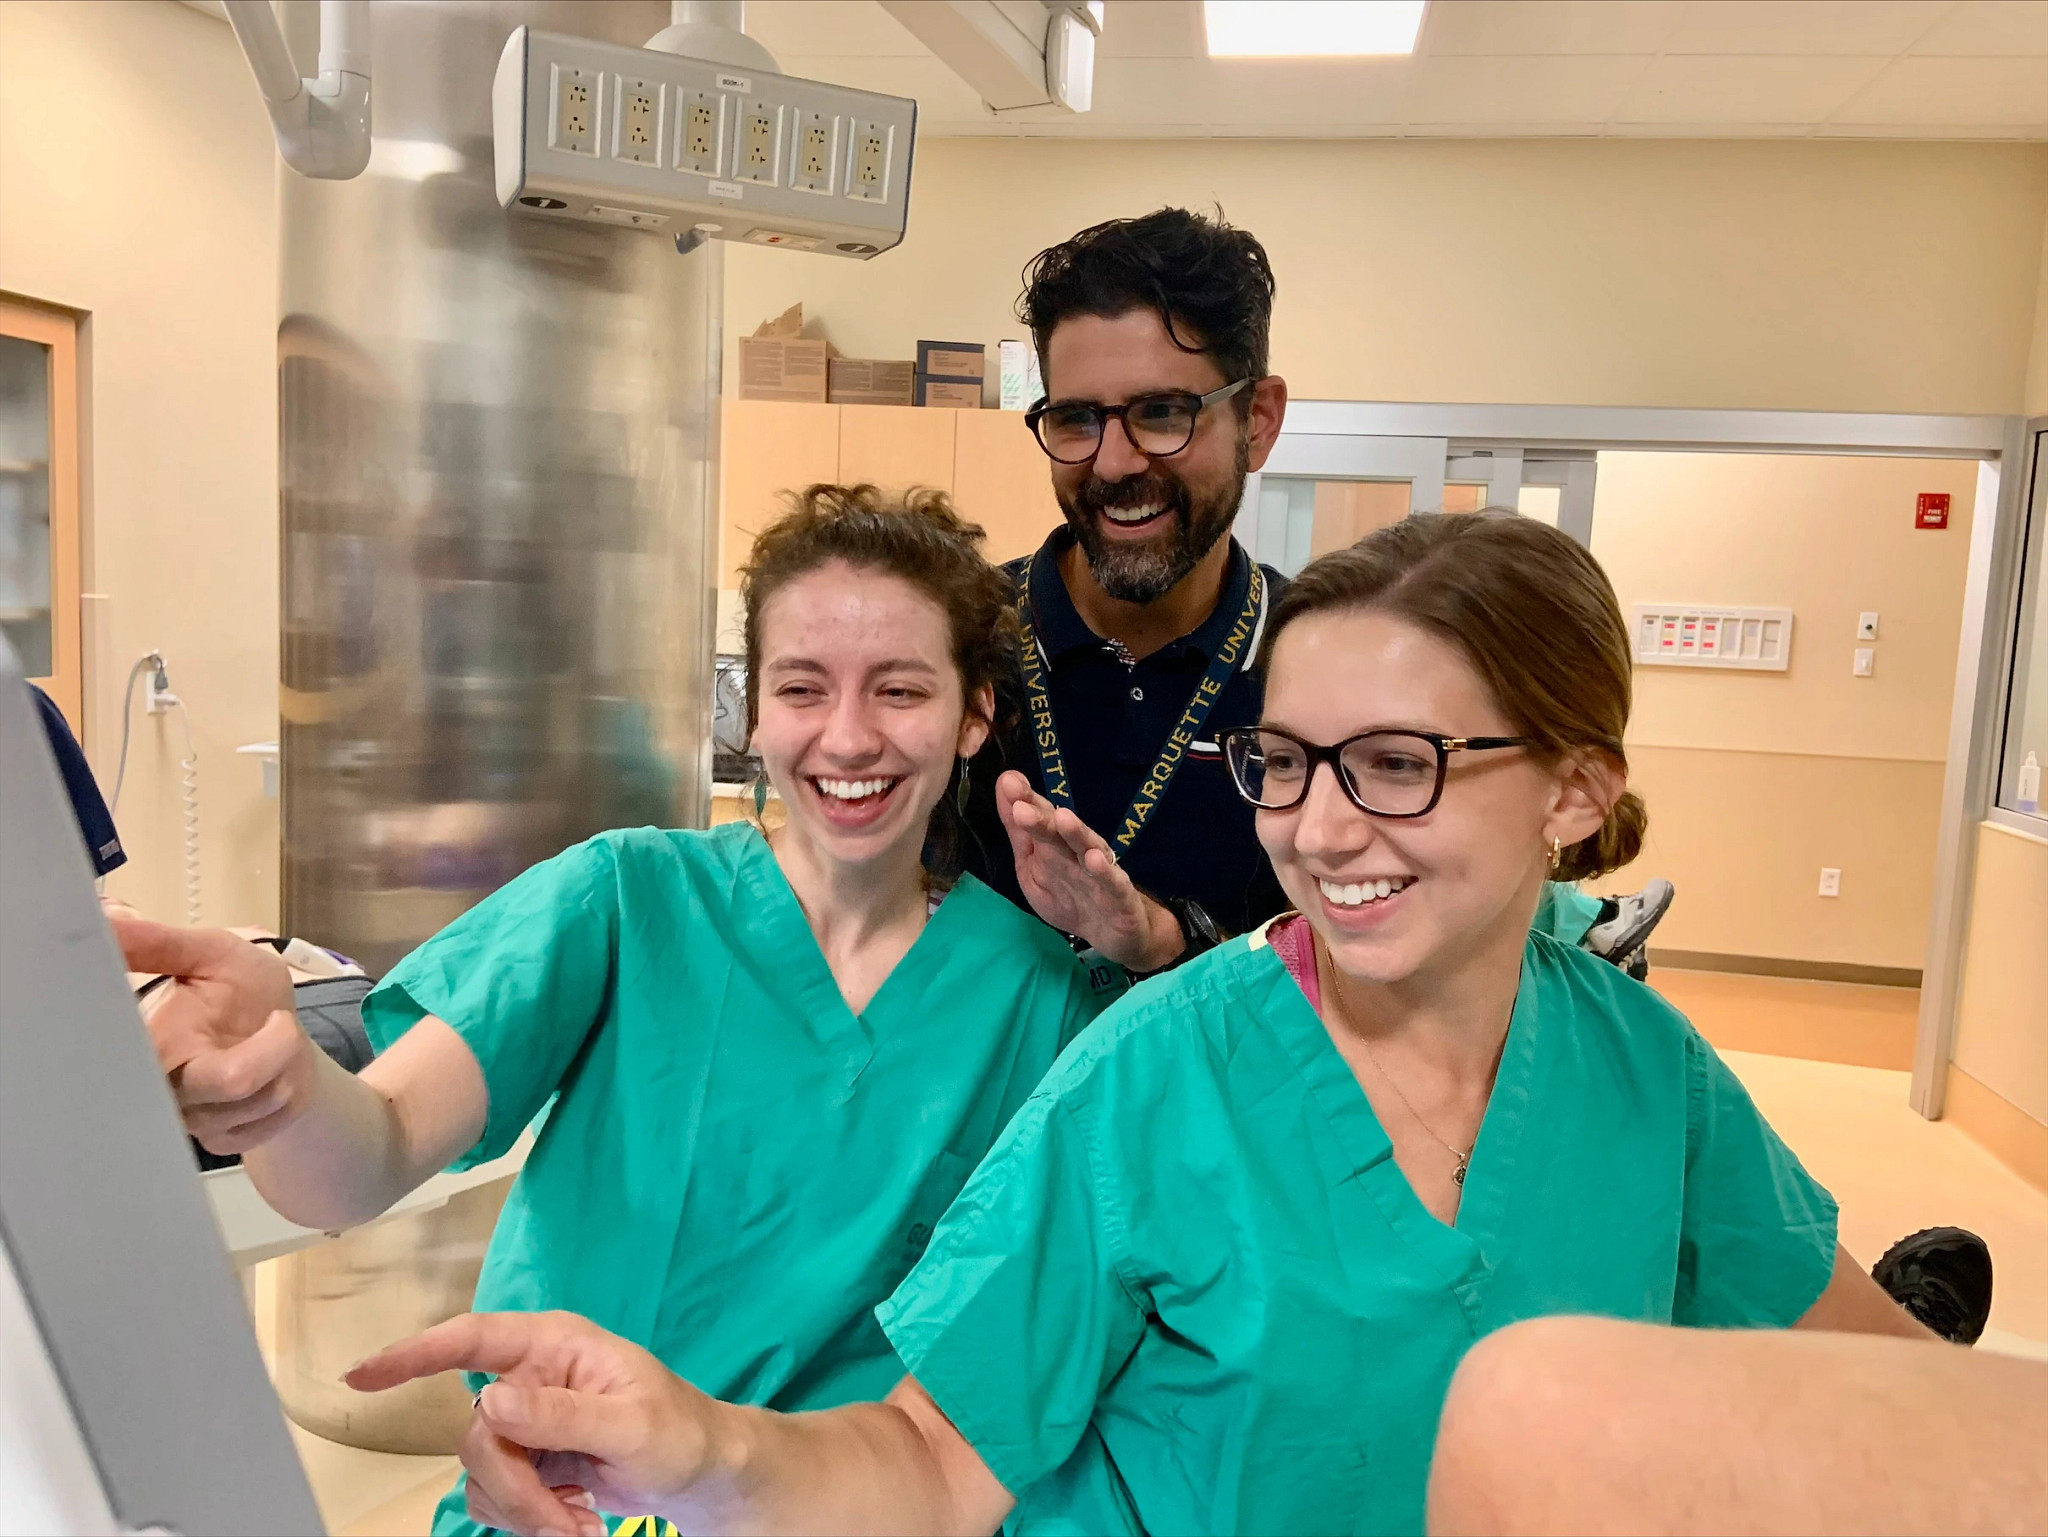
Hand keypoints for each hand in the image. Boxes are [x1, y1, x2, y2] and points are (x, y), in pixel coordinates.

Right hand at [109, 913, 312, 1154]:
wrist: (283, 1040)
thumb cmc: (242, 993)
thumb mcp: (212, 953)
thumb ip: (160, 942)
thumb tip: (106, 917)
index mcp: (146, 1045)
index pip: (141, 1060)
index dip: (175, 1044)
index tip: (211, 1012)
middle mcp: (159, 1091)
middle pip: (231, 1081)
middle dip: (272, 1047)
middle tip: (276, 1021)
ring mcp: (191, 1123)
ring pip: (263, 1096)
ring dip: (285, 1060)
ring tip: (274, 1037)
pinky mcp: (223, 1143)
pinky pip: (270, 1119)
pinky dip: (287, 1089)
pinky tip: (274, 1072)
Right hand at [347, 1312, 730, 1536]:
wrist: (700, 1473)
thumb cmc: (680, 1433)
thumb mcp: (632, 1424)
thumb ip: (561, 1413)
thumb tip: (489, 1402)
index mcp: (556, 1345)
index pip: (472, 1340)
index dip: (413, 1354)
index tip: (360, 1375)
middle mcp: (531, 1376)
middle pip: (478, 1437)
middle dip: (516, 1491)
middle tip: (566, 1525)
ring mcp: (526, 1422)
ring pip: (481, 1473)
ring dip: (525, 1512)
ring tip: (580, 1525)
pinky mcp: (527, 1461)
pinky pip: (493, 1496)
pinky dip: (527, 1520)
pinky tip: (573, 1520)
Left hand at [995, 771, 1182, 972]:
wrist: (1114, 932)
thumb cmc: (1071, 895)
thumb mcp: (1034, 868)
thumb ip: (1019, 832)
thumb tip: (1004, 784)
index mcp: (1056, 844)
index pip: (1040, 818)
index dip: (1025, 800)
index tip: (1008, 782)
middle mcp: (1078, 851)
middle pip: (1059, 832)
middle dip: (1042, 817)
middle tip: (1021, 805)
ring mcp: (1101, 871)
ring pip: (1088, 849)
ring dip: (1076, 833)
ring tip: (1062, 818)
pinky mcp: (1121, 894)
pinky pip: (1113, 881)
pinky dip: (1105, 870)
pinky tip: (1094, 859)